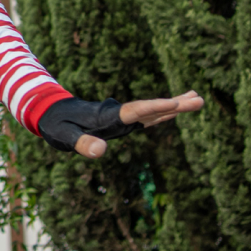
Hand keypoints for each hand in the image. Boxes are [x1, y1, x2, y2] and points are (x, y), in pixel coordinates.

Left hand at [39, 91, 203, 159]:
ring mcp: (121, 116)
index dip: (155, 108)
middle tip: (200, 99)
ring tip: (197, 99)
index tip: (176, 104)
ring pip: (152, 110)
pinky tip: (175, 110)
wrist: (50, 111)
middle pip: (150, 108)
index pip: (135, 112)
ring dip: (174, 106)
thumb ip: (83, 145)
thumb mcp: (66, 138)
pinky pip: (146, 115)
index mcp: (108, 118)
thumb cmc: (57, 126)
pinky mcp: (120, 120)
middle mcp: (118, 115)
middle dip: (175, 104)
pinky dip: (162, 112)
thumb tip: (101, 152)